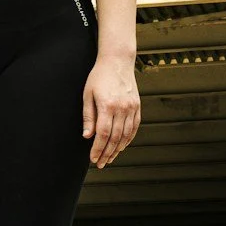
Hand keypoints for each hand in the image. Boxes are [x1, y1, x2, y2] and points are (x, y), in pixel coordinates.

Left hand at [81, 52, 140, 168]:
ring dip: (117, 150)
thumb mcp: (88, 94)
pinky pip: (134, 128)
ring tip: (109, 158)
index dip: (98, 149)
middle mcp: (122, 108)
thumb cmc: (99, 77)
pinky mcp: (137, 107)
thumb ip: (88, 116)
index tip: (93, 159)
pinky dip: (128, 139)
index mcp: (107, 105)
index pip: (103, 134)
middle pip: (115, 138)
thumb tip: (88, 136)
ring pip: (126, 135)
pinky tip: (121, 147)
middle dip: (107, 153)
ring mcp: (132, 108)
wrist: (117, 62)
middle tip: (100, 164)